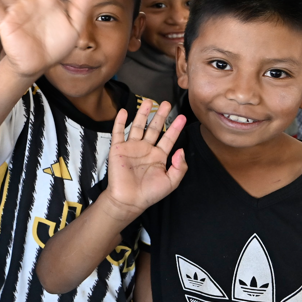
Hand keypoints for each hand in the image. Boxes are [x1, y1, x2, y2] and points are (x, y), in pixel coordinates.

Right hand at [100, 100, 186, 222]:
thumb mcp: (171, 182)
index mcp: (159, 156)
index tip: (182, 117)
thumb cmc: (149, 193)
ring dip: (143, 114)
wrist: (128, 199)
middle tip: (166, 103)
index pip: (169, 138)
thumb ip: (179, 167)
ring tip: (148, 102)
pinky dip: (120, 121)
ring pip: (138, 126)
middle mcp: (146, 149)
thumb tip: (181, 150)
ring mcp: (131, 147)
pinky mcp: (118, 148)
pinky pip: (119, 132)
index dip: (176, 128)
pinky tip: (125, 111)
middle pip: (154, 128)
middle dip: (160, 116)